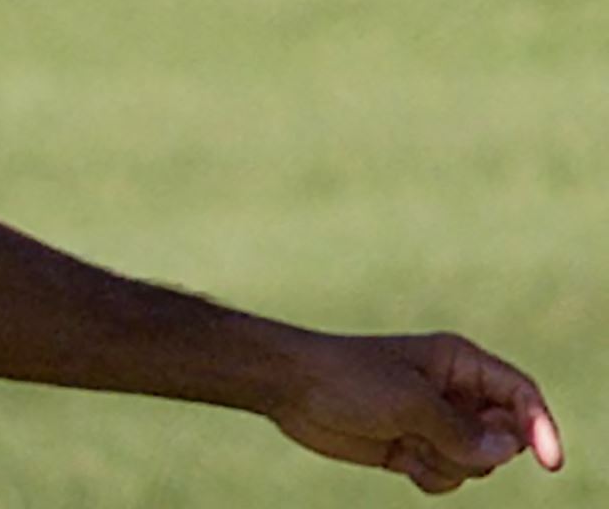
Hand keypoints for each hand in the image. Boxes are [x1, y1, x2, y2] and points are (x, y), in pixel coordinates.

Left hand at [268, 331, 563, 493]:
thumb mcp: (409, 402)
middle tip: (436, 438)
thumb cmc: (348, 379)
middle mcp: (453, 392)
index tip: (549, 461)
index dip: (541, 426)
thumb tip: (506, 451)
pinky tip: (400, 459)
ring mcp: (434, 422)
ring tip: (408, 442)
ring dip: (449, 463)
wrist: (291, 389)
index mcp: (459, 363)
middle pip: (504, 436)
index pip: (520, 394)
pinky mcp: (413, 447)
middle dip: (480, 450)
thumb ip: (461, 431)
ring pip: (477, 463)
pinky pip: (449, 477)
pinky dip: (432, 477)